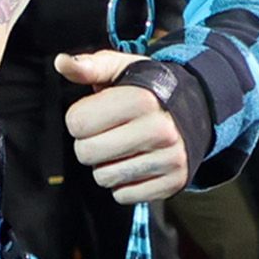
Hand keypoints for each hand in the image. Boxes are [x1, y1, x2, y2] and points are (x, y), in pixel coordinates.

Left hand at [55, 51, 191, 205]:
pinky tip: (136, 163)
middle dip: (88, 144)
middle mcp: (160, 130)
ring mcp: (170, 159)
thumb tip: (60, 62)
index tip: (95, 113)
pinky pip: (124, 196)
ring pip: (104, 178)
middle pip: (87, 153)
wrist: (197, 108)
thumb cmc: (146, 88)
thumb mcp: (119, 68)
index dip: (79, 119)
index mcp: (141, 100)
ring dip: (105, 166)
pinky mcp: (174, 182)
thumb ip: (88, 67)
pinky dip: (124, 184)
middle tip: (106, 133)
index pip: (77, 123)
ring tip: (123, 147)